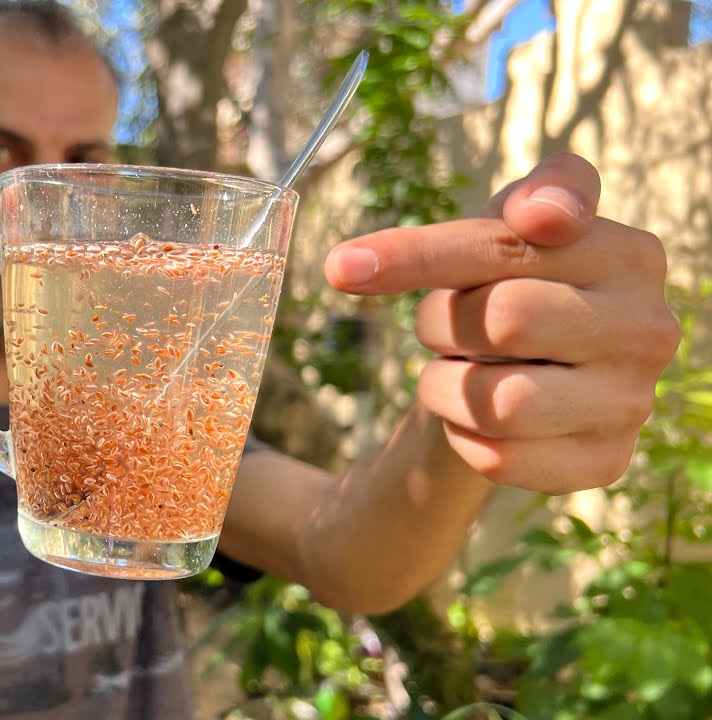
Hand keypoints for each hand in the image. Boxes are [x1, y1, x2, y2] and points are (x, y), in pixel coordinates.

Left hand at [325, 154, 678, 493]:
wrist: (529, 370)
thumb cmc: (515, 282)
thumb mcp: (513, 223)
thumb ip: (534, 192)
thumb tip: (542, 211)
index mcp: (629, 254)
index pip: (505, 248)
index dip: (416, 255)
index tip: (340, 269)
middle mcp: (647, 329)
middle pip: (502, 320)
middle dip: (441, 321)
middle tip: (440, 325)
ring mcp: (631, 401)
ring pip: (498, 402)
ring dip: (445, 385)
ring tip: (457, 370)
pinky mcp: (604, 463)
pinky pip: (499, 458)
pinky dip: (462, 436)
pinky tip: (471, 418)